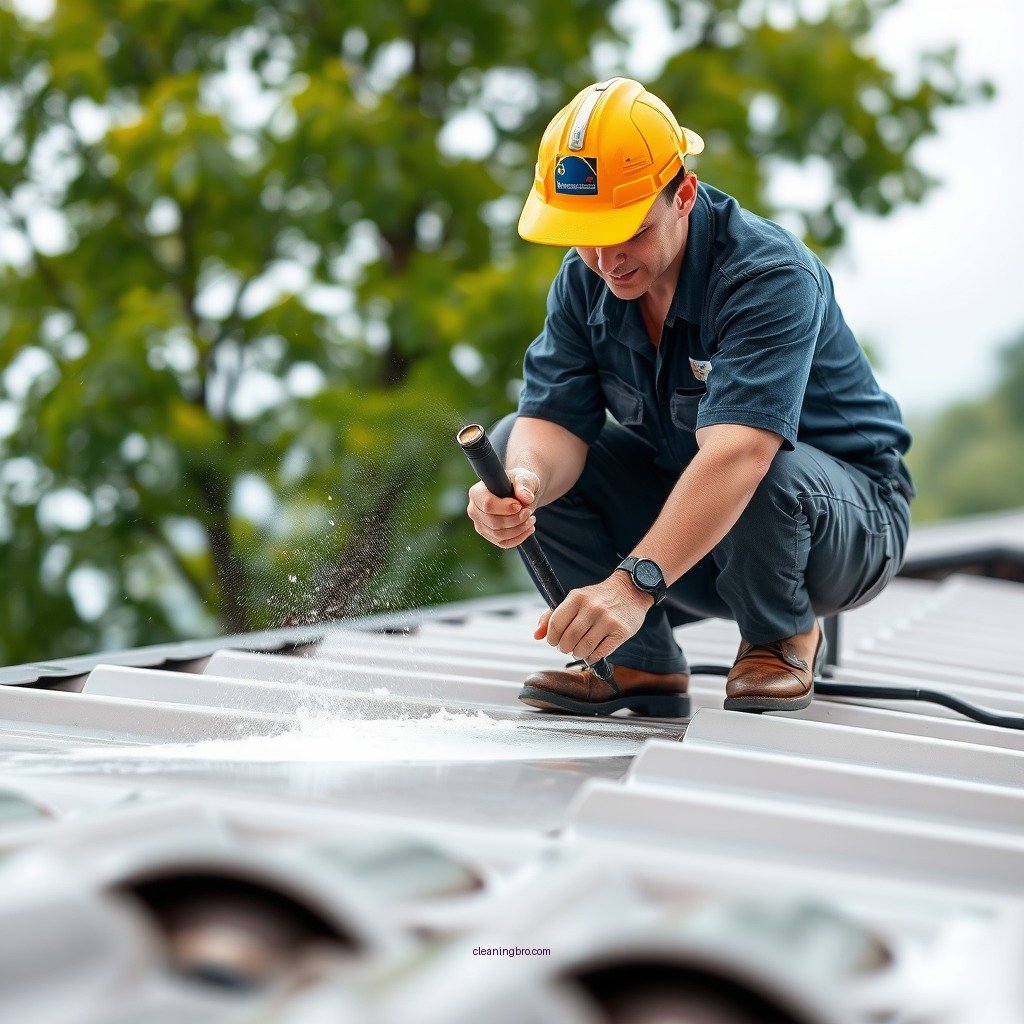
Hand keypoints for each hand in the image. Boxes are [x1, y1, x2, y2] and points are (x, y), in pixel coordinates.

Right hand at [466, 468, 540, 548]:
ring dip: (519, 529)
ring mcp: (480, 525)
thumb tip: (526, 498)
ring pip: (499, 535)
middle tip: (529, 512)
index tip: (519, 505)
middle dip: (516, 519)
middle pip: (494, 522)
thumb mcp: (524, 478)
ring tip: (531, 518)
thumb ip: (525, 485)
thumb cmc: (519, 482)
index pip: (487, 505)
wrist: (520, 493)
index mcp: (477, 492)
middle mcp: (474, 510)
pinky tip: (529, 528)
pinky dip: (519, 538)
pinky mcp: (489, 535)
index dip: (506, 508)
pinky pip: (503, 543)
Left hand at [534, 572, 653, 662]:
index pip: (555, 625)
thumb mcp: (574, 599)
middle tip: (568, 646)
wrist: (631, 590)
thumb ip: (552, 616)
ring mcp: (607, 620)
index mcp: (577, 597)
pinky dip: (592, 657)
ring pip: (583, 648)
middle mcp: (592, 607)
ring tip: (580, 649)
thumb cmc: (599, 597)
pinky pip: (600, 653)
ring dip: (578, 654)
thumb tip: (536, 635)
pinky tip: (593, 652)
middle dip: (564, 648)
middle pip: (568, 639)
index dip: (551, 638)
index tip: (554, 641)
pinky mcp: (620, 631)